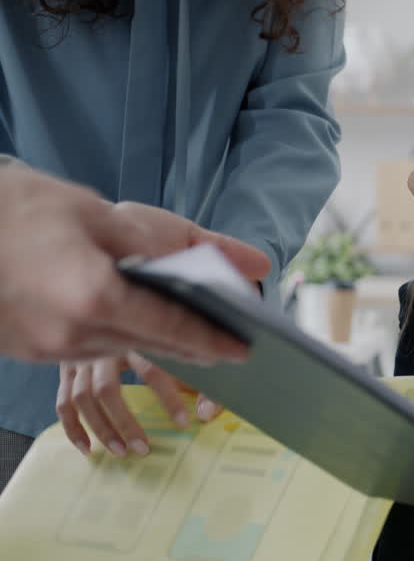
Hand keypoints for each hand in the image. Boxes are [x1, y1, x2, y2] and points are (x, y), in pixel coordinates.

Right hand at [0, 168, 270, 361]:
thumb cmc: (20, 209)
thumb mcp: (98, 214)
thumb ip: (168, 242)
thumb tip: (241, 263)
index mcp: (93, 297)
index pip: (172, 328)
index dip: (213, 339)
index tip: (245, 347)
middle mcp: (70, 333)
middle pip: (149, 346)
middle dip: (191, 346)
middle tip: (227, 342)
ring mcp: (44, 348)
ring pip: (117, 350)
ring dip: (152, 341)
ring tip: (186, 327)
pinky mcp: (24, 350)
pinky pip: (85, 348)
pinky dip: (114, 336)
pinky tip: (127, 319)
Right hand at [56, 353, 222, 456]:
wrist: (112, 311)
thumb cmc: (158, 340)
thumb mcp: (183, 356)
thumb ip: (200, 385)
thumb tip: (206, 415)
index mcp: (136, 338)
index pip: (151, 370)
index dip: (168, 398)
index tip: (183, 422)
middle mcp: (103, 348)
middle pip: (106, 389)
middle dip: (126, 423)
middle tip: (144, 449)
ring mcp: (80, 359)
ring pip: (82, 398)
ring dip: (101, 428)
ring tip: (121, 451)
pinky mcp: (66, 370)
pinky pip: (63, 402)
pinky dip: (73, 427)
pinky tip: (87, 448)